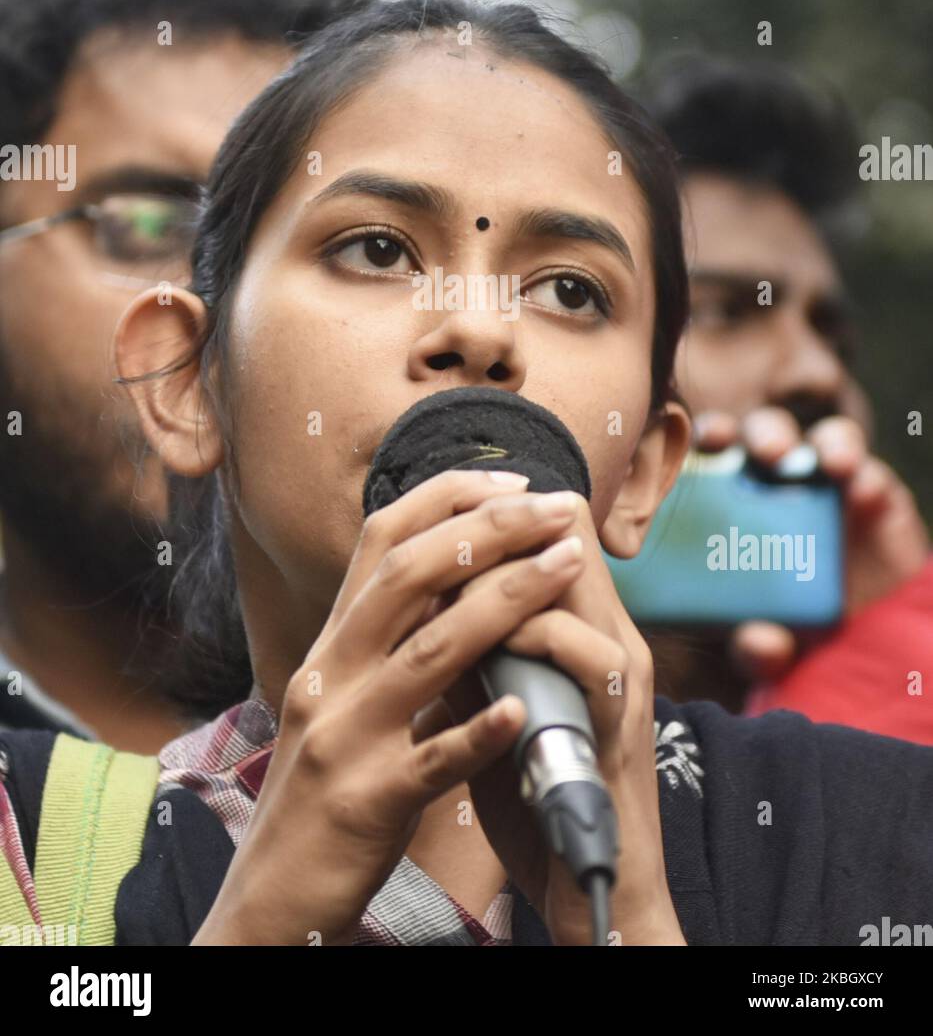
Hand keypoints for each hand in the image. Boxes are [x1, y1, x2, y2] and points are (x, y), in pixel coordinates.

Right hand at [191, 468, 599, 945]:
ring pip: (431, 650)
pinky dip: (479, 729)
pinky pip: (431, 759)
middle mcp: (330, 675)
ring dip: (507, 599)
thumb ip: (392, 643)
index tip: (514, 481)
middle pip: (409, 575)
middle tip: (558, 507)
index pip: (383, 539)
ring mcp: (346, 736)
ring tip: (568, 565)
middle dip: (490, 529)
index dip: (448, 497)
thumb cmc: (325, 791)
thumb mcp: (346, 700)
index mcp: (332, 646)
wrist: (272, 894)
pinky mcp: (369, 801)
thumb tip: (464, 579)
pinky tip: (523, 709)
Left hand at [435, 491, 685, 946]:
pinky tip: (490, 656)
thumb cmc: (533, 791)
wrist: (592, 887)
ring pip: (572, 577)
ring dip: (501, 580)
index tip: (432, 527)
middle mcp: (608, 631)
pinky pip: (587, 655)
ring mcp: (619, 672)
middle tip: (434, 547)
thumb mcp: (489, 704)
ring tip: (449, 598)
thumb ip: (465, 653)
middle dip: (491, 529)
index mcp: (578, 622)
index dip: (488, 512)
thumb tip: (413, 609)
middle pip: (562, 527)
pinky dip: (536, 641)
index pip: (546, 522)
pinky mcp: (622, 721)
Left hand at [693, 407, 929, 682]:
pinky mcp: (872, 495)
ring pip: (815, 441)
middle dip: (755, 434)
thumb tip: (760, 643)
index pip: (706, 460)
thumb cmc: (793, 633)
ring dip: (818, 443)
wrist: (863, 645)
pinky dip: (862, 474)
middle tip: (755, 451)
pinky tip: (859, 491)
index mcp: (730, 506)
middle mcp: (776, 484)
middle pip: (759, 437)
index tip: (699, 444)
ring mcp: (826, 486)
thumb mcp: (769, 652)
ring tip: (812, 462)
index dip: (701, 442)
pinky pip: (868, 472)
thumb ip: (757, 651)